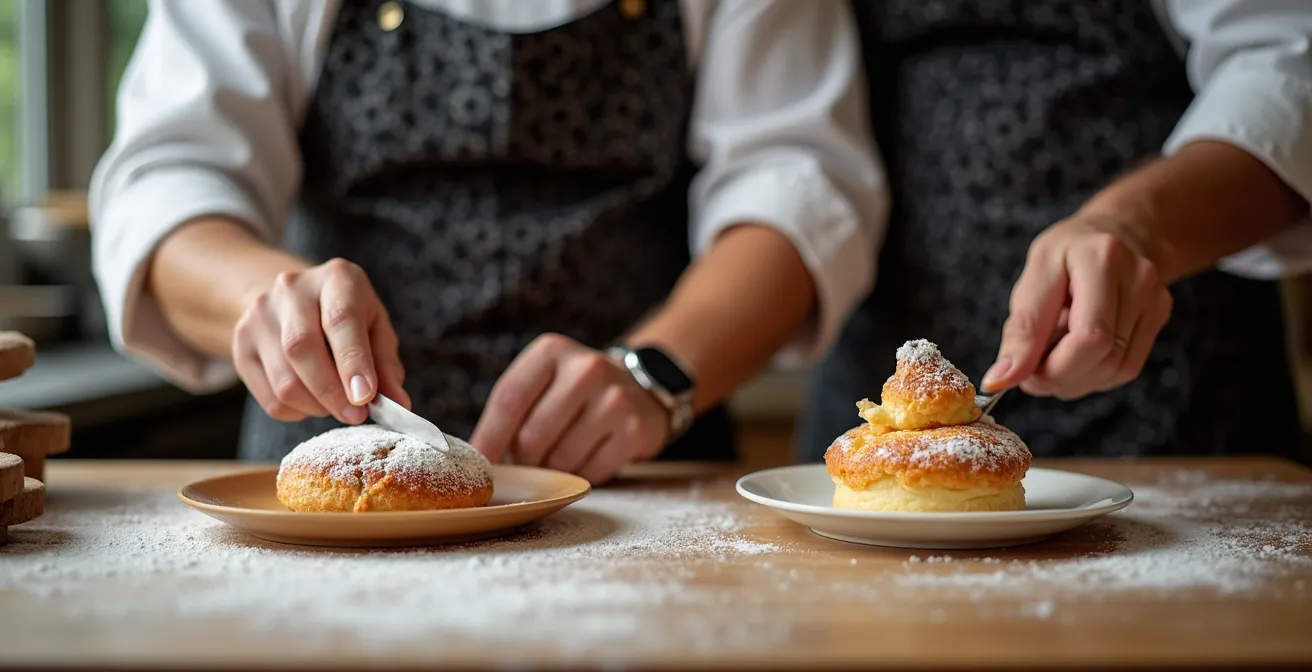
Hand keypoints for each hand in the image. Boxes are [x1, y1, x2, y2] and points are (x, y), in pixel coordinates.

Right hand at [232, 258, 409, 422]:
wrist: (293, 298)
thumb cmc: (345, 315)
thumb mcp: (375, 328)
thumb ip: (386, 365)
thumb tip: (398, 404)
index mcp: (336, 277)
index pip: (340, 319)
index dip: (353, 363)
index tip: (365, 399)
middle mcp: (292, 288)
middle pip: (302, 348)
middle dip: (332, 393)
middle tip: (355, 415)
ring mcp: (259, 314)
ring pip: (284, 379)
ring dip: (315, 406)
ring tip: (336, 406)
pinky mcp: (240, 342)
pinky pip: (268, 396)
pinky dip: (296, 411)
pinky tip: (311, 401)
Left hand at [470, 334, 670, 484]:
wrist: (639, 390)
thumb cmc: (574, 393)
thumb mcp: (544, 381)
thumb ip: (513, 408)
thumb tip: (478, 456)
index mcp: (552, 351)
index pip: (509, 399)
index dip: (490, 437)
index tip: (480, 464)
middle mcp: (587, 368)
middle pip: (532, 435)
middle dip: (525, 460)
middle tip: (529, 462)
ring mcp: (615, 398)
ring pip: (561, 458)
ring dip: (554, 469)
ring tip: (561, 456)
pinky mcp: (636, 429)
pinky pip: (592, 471)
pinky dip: (583, 475)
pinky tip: (589, 458)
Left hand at [983, 214, 1173, 399]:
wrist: (1116, 231)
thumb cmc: (1067, 253)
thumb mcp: (1034, 277)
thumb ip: (1021, 329)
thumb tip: (1001, 379)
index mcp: (1101, 260)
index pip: (1090, 337)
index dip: (1054, 369)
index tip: (1022, 377)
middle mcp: (1138, 279)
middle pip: (1104, 358)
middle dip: (1060, 378)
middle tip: (1032, 373)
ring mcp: (1154, 300)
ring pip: (1116, 370)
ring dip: (1076, 379)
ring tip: (1053, 355)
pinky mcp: (1158, 318)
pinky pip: (1126, 367)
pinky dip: (1094, 373)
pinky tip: (1077, 354)